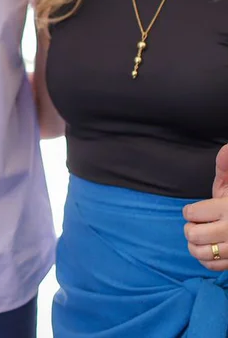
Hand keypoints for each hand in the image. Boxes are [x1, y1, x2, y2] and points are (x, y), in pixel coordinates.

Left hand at [184, 144, 227, 271]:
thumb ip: (227, 168)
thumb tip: (225, 148)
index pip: (192, 213)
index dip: (190, 211)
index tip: (197, 211)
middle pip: (192, 234)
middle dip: (191, 229)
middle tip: (199, 224)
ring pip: (200, 253)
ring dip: (196, 246)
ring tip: (203, 237)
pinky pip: (213, 267)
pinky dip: (207, 260)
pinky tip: (211, 250)